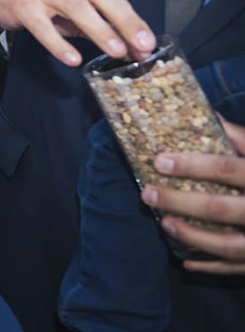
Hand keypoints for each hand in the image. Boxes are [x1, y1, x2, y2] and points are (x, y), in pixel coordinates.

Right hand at [0, 0, 155, 66]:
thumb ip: (99, 19)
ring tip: (116, 51)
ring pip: (77, 7)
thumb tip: (131, 45)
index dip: (133, 19)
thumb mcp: (73, 1)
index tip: (148, 43)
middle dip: (125, 21)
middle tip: (142, 45)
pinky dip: (59, 44)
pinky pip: (44, 26)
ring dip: (99, 30)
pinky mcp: (24, 5)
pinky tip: (73, 59)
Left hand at [141, 118, 244, 273]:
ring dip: (192, 236)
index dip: (192, 165)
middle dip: (180, 202)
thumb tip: (207, 115)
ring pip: (228, 244)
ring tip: (165, 223)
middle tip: (148, 194)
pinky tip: (187, 262)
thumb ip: (243, 139)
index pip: (227, 169)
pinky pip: (239, 268)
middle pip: (219, 209)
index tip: (159, 160)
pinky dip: (212, 267)